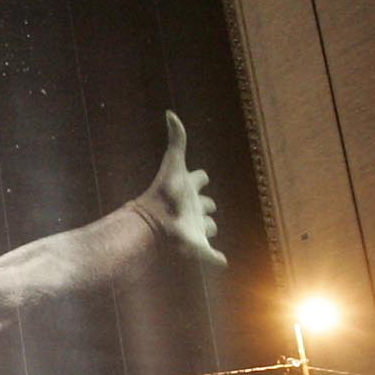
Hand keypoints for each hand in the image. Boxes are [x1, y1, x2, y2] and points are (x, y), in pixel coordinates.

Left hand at [139, 110, 226, 268]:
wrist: (154, 223)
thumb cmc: (164, 193)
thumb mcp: (173, 163)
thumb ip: (176, 138)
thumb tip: (169, 112)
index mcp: (188, 188)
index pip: (200, 178)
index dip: (200, 177)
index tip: (200, 177)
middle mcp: (193, 207)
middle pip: (206, 204)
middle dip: (207, 204)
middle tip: (204, 205)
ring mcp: (196, 227)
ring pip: (208, 226)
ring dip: (207, 226)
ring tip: (205, 227)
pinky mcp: (198, 246)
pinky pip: (211, 255)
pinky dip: (215, 259)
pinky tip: (220, 261)